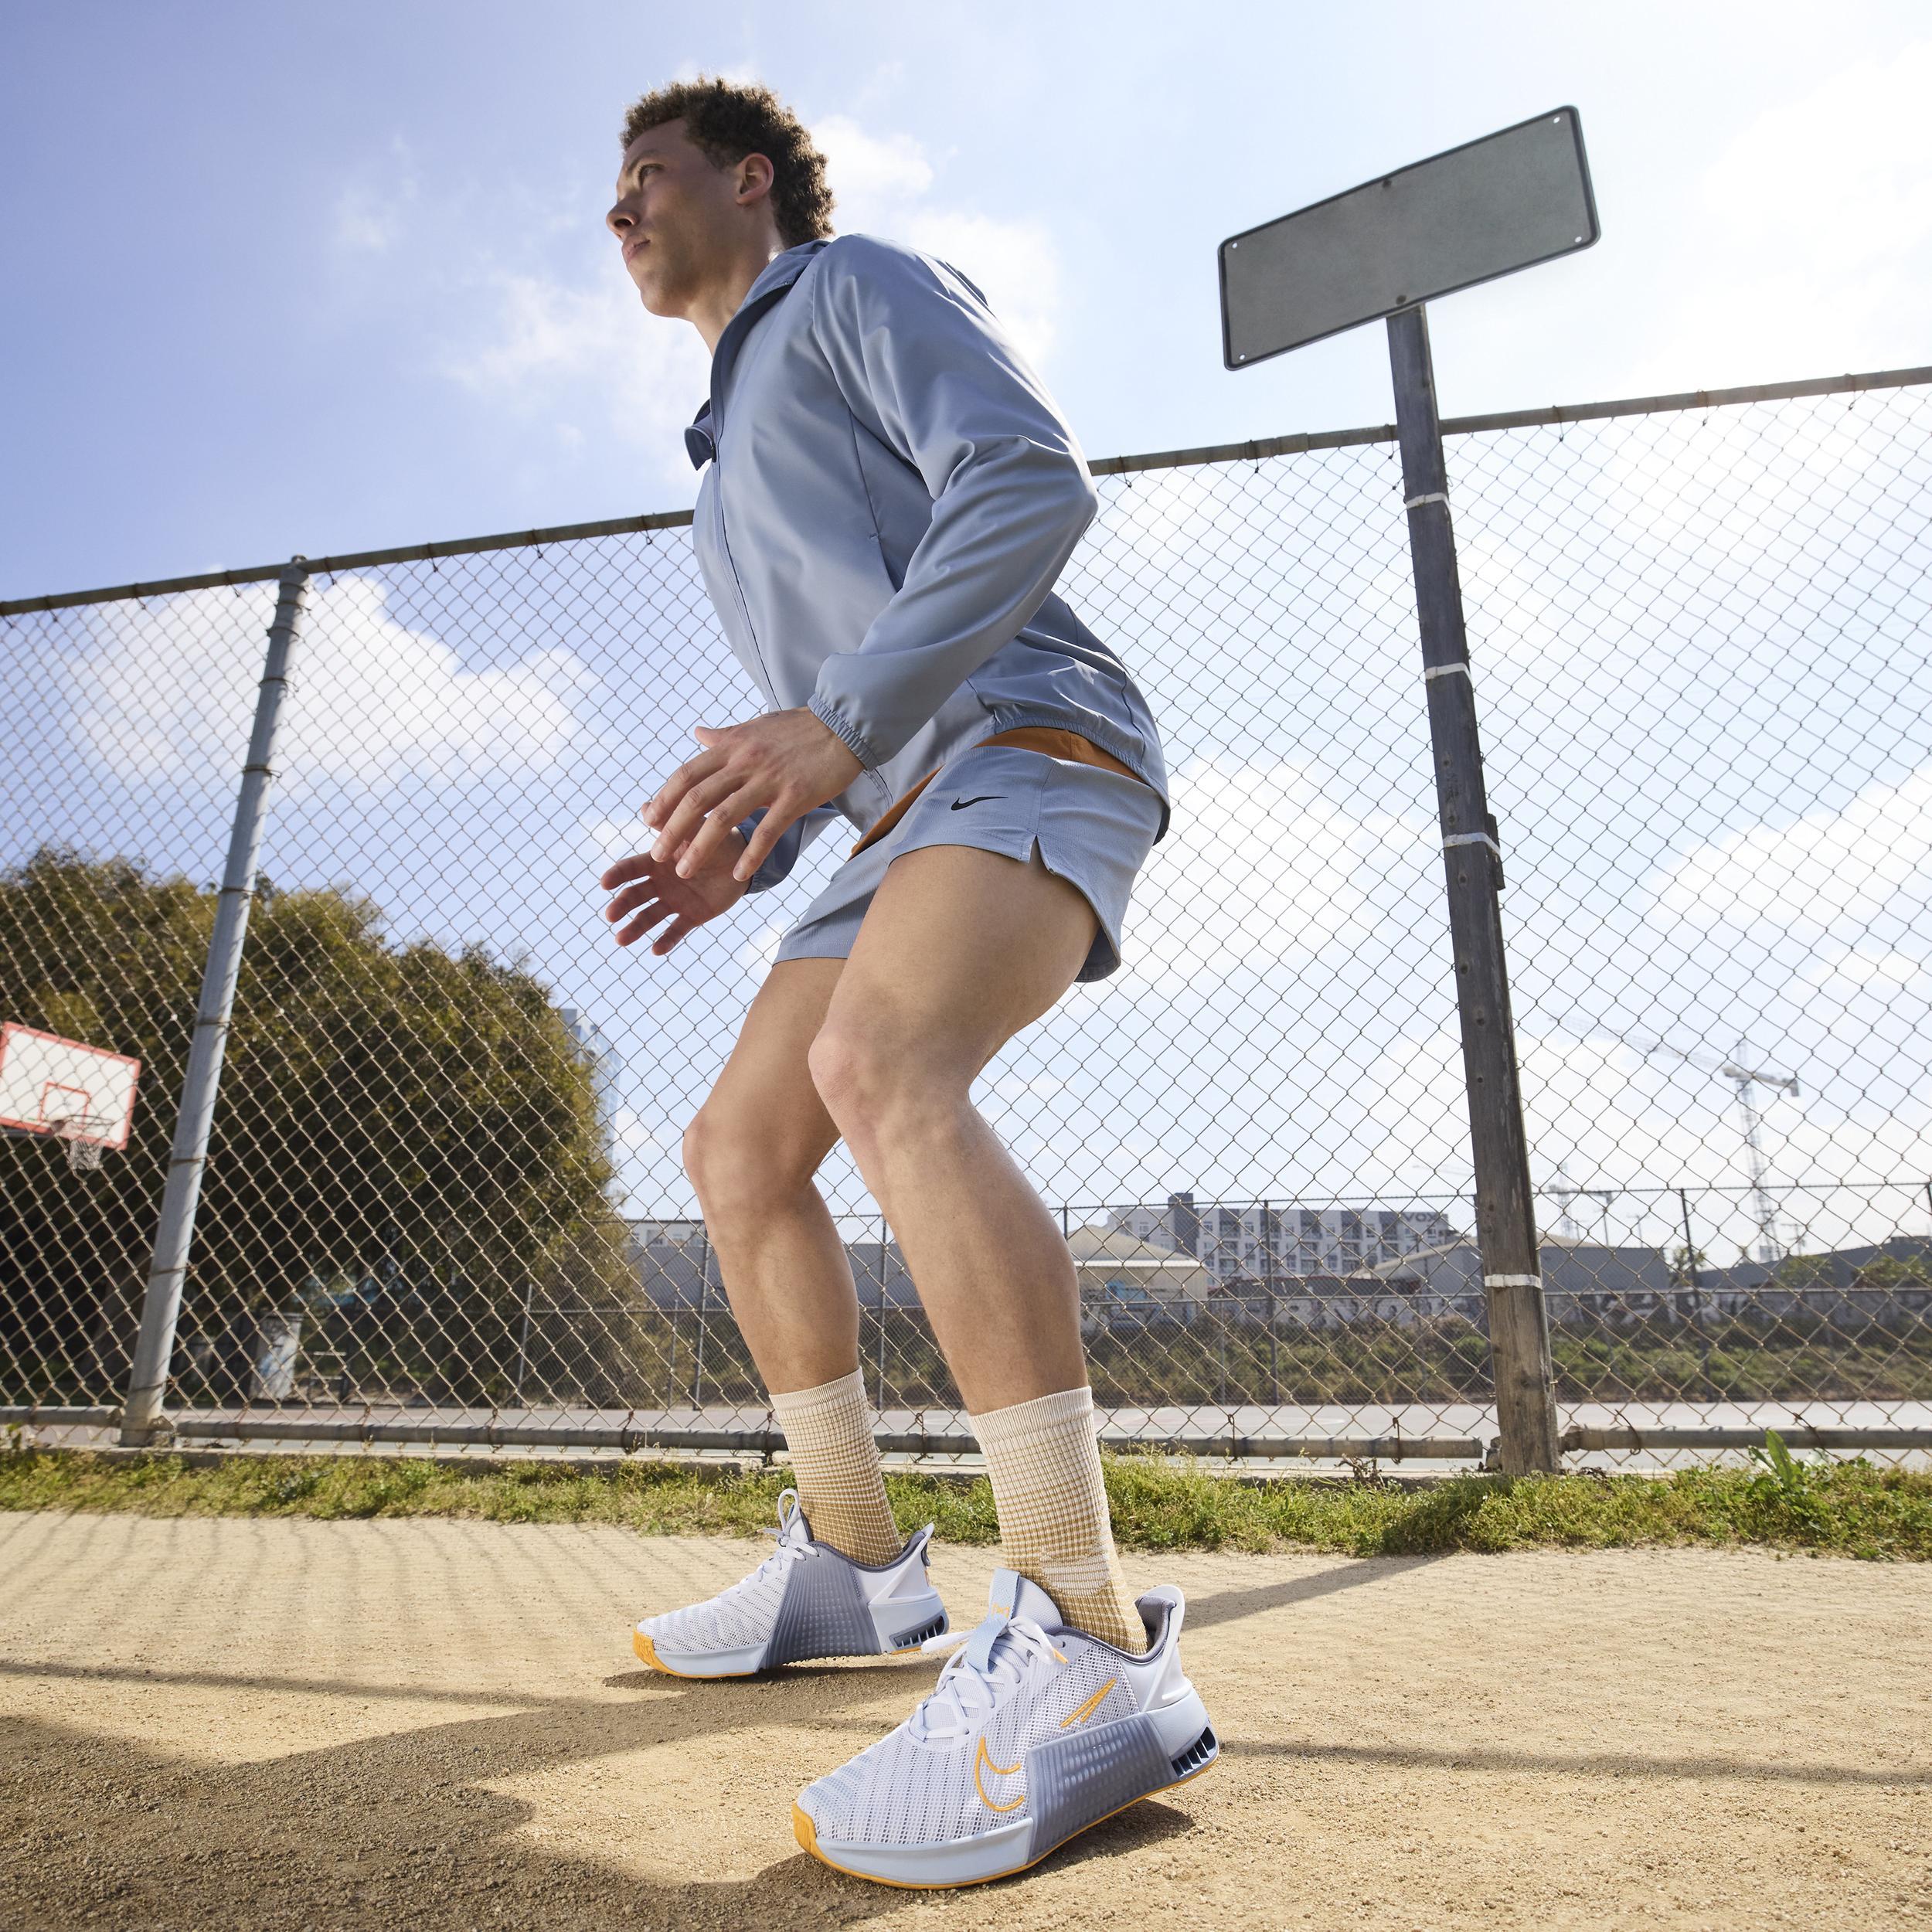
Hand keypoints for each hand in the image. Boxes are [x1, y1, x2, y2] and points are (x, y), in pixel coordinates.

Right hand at [599, 831, 749, 954]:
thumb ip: (671, 823)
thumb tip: (644, 807)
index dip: (617, 875)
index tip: (604, 883)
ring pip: (649, 917)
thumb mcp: (695, 829)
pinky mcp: (692, 916)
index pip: (630, 869)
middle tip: (610, 915)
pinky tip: (656, 950)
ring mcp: (674, 901)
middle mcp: (660, 883)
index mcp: (657, 861)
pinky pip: (676, 931)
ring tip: (620, 940)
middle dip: (621, 905)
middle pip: (635, 896)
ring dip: (634, 928)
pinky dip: (666, 941)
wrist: (744, 857)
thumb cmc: (716, 837)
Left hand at [645, 709, 863, 884]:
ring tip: (685, 870)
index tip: (650, 822)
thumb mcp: (755, 726)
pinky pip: (767, 830)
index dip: (665, 799)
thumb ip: (724, 736)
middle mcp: (744, 761)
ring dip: (700, 847)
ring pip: (723, 817)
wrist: (843, 725)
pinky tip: (738, 875)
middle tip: (657, 855)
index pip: (687, 774)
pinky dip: (750, 855)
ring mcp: (769, 779)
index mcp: (732, 745)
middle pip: (697, 798)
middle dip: (672, 829)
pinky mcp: (795, 796)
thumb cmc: (799, 729)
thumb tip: (697, 733)